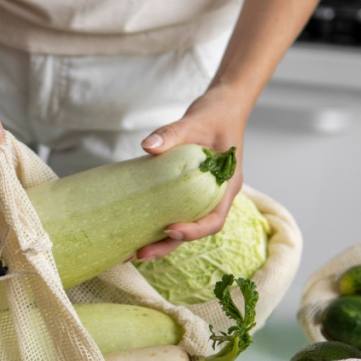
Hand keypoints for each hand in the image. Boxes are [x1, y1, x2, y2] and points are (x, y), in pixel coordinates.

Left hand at [134, 86, 248, 260]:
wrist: (224, 105)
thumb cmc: (216, 114)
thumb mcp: (195, 120)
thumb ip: (172, 132)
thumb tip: (147, 146)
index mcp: (227, 185)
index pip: (214, 219)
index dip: (193, 230)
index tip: (169, 229)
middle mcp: (216, 195)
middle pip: (195, 229)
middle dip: (168, 245)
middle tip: (139, 255)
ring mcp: (203, 194)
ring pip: (184, 223)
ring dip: (161, 240)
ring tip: (133, 251)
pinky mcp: (189, 189)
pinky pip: (175, 210)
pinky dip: (158, 221)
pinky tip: (136, 227)